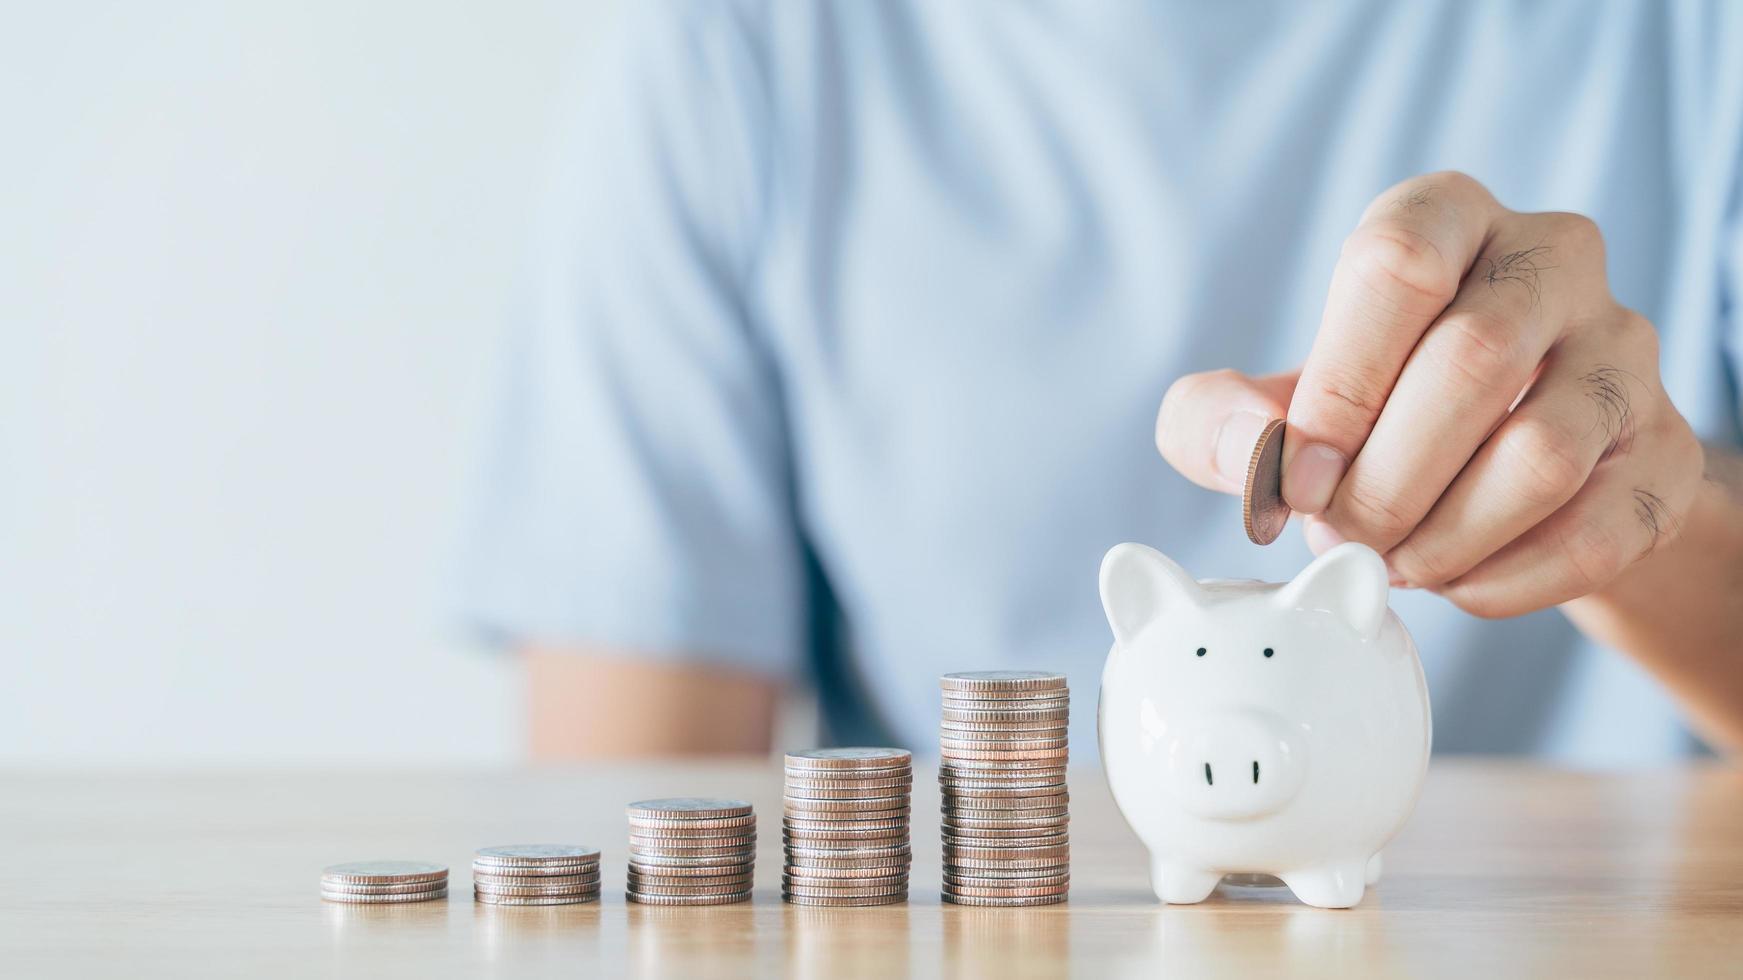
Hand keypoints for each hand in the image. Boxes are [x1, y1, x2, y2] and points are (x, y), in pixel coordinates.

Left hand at [1156, 172, 1705, 617]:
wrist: (1500, 472)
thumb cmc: (1370, 415)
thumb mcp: (1274, 406)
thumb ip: (1215, 421)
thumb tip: (1257, 451)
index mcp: (1444, 216)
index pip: (1397, 263)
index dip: (1339, 386)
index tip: (1301, 476)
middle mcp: (1550, 258)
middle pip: (1474, 361)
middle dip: (1385, 480)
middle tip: (1342, 536)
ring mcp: (1624, 348)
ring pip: (1542, 453)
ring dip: (1444, 536)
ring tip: (1395, 560)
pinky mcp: (1665, 449)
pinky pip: (1597, 530)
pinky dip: (1506, 580)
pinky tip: (1456, 582)